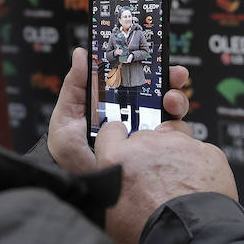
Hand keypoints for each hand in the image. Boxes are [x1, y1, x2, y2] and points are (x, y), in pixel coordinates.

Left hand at [48, 49, 194, 173]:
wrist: (79, 190)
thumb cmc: (69, 156)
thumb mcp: (66, 118)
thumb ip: (74, 86)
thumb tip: (81, 52)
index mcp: (115, 105)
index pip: (135, 80)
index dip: (148, 65)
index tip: (155, 54)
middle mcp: (135, 119)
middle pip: (160, 92)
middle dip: (171, 79)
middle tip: (174, 75)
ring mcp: (149, 137)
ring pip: (173, 113)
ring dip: (177, 101)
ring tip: (171, 101)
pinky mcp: (158, 155)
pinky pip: (177, 139)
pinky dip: (178, 130)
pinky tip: (166, 129)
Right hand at [94, 121, 237, 243]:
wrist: (190, 241)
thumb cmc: (151, 235)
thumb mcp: (110, 218)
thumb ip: (108, 191)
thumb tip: (109, 193)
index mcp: (118, 159)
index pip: (111, 131)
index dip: (119, 141)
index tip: (126, 150)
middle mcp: (147, 145)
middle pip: (146, 137)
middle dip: (150, 154)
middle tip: (156, 181)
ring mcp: (179, 145)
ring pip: (176, 141)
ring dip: (176, 158)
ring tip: (180, 187)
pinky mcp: (207, 151)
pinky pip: (201, 153)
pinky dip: (200, 167)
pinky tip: (198, 189)